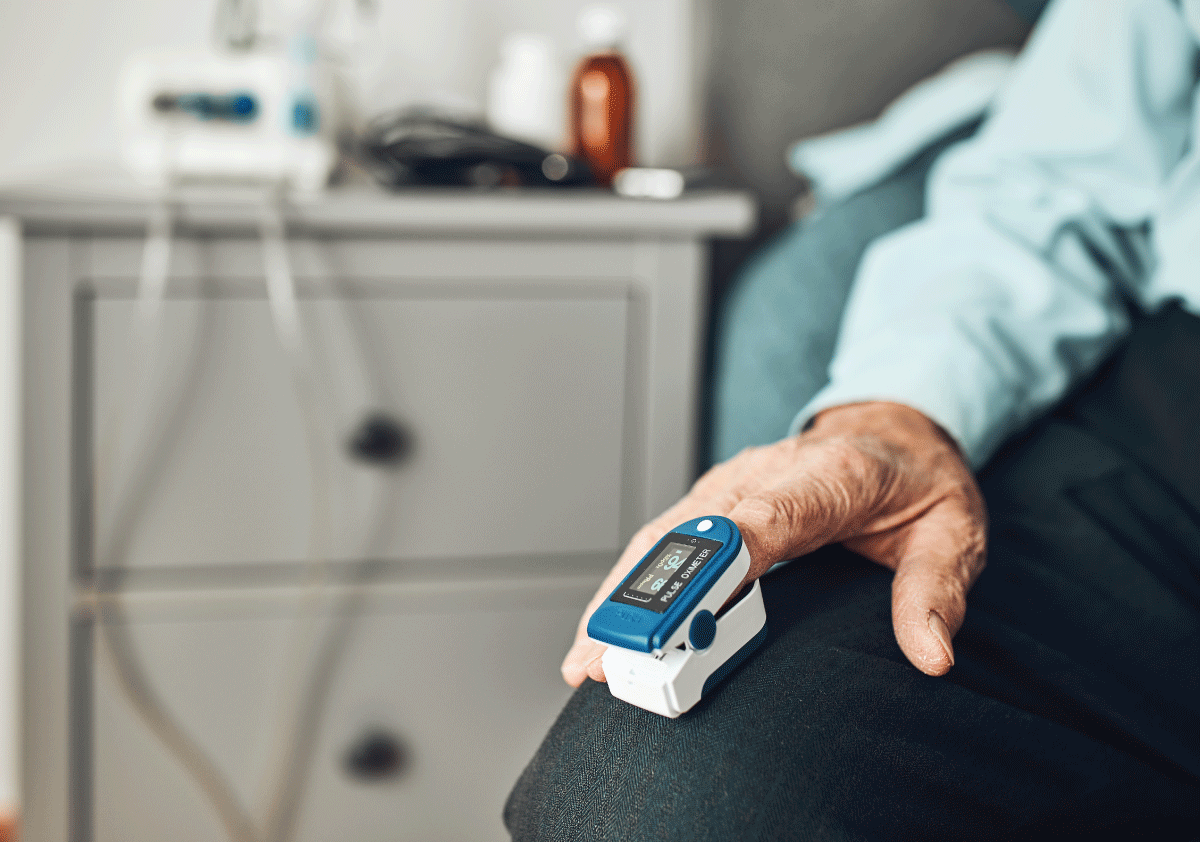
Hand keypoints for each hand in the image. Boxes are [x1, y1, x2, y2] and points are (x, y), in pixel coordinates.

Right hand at [561, 401, 986, 685]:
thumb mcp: (954, 533)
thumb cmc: (916, 480)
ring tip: (589, 658)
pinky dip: (627, 584)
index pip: (770, 518)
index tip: (689, 612)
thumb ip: (936, 592)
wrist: (892, 428)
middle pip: (696, 535)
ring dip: (622, 597)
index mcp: (832, 475)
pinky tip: (604, 627)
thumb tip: (931, 656)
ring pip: (663, 538)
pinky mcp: (710, 499)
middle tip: (614, 658)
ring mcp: (730, 483)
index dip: (723, 563)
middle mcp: (767, 472)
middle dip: (650, 599)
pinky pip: (660, 541)